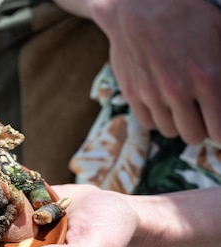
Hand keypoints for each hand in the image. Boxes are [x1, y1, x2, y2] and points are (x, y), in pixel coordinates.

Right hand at [90, 0, 220, 143]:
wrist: (140, 5)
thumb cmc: (186, 14)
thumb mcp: (220, 33)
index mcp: (208, 78)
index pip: (220, 129)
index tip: (219, 125)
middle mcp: (179, 92)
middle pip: (194, 136)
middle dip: (202, 128)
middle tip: (203, 115)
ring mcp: (152, 95)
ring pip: (171, 131)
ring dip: (179, 123)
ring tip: (182, 106)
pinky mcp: (132, 94)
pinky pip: (149, 123)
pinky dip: (158, 118)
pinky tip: (163, 103)